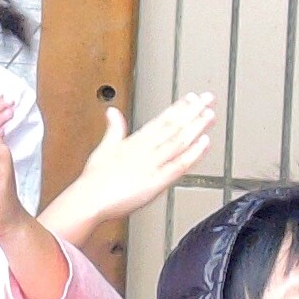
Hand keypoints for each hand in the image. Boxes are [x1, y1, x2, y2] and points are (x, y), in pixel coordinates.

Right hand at [40, 94, 217, 243]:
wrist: (89, 200)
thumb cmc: (94, 181)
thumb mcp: (103, 148)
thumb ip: (114, 129)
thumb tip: (112, 112)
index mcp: (134, 142)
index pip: (160, 120)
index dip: (178, 108)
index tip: (190, 98)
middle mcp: (145, 150)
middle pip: (173, 127)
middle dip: (192, 111)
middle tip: (207, 98)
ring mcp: (152, 165)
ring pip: (178, 142)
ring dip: (195, 127)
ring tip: (209, 114)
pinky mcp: (156, 182)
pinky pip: (178, 166)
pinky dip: (192, 154)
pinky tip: (204, 143)